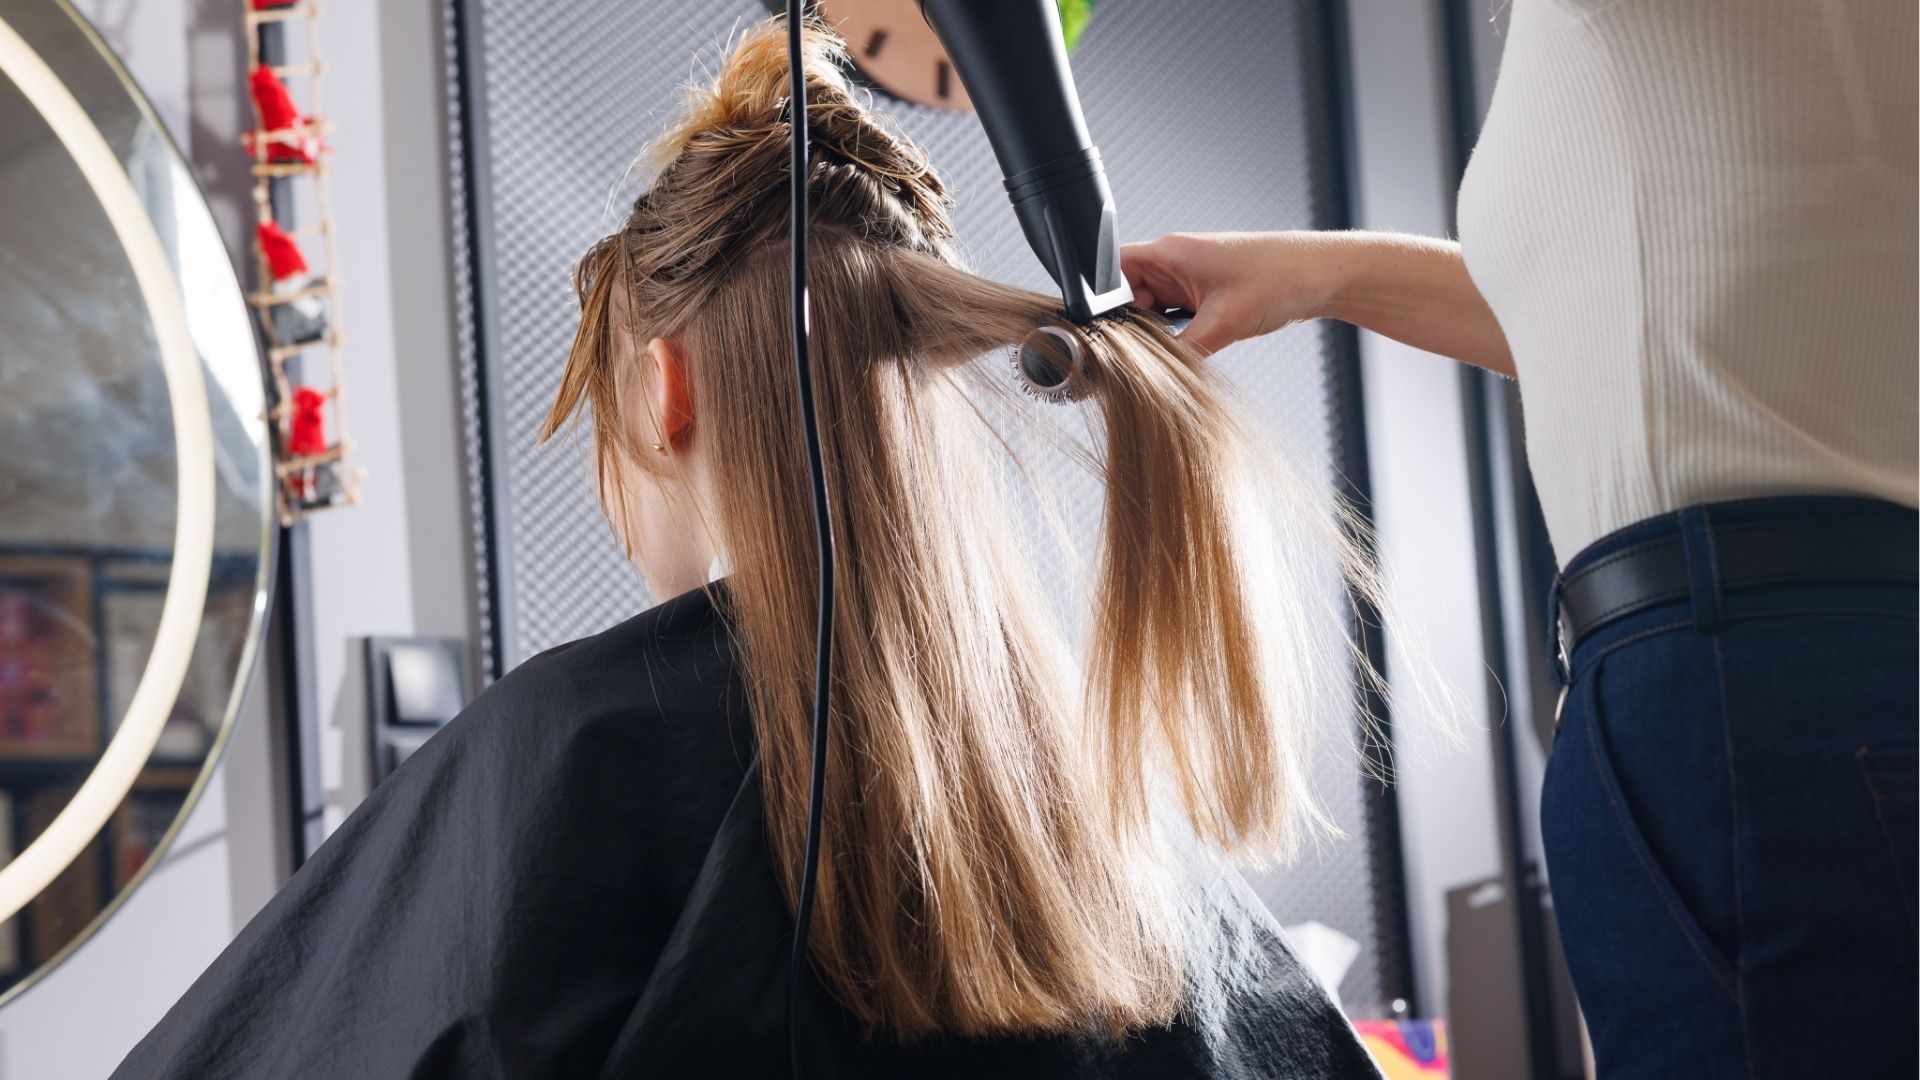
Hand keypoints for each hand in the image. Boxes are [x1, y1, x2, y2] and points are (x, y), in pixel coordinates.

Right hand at [1120, 232, 1343, 356]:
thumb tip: (1155, 375)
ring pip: (1152, 309)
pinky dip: (1177, 332)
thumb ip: (1183, 351)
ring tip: (1172, 348)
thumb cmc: (1280, 278)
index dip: (1101, 303)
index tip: (1102, 335)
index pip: (1113, 271)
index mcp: (1170, 252)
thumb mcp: (1224, 323)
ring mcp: (1190, 277)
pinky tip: (1191, 345)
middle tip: (1139, 353)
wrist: (1323, 276)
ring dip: (1157, 331)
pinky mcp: (1206, 293)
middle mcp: (1175, 261)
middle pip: (1128, 296)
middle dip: (1131, 325)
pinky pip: (1175, 315)